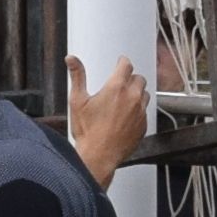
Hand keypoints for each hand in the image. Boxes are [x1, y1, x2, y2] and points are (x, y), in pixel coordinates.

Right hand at [66, 51, 151, 188]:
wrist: (99, 156)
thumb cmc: (88, 132)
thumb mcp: (77, 101)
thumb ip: (77, 77)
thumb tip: (72, 60)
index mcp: (116, 88)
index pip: (126, 65)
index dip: (123, 62)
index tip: (121, 63)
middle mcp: (132, 97)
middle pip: (138, 78)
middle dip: (130, 78)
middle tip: (120, 84)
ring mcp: (140, 111)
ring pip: (145, 94)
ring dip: (136, 93)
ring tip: (124, 100)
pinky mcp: (144, 124)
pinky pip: (145, 111)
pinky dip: (138, 110)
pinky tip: (126, 116)